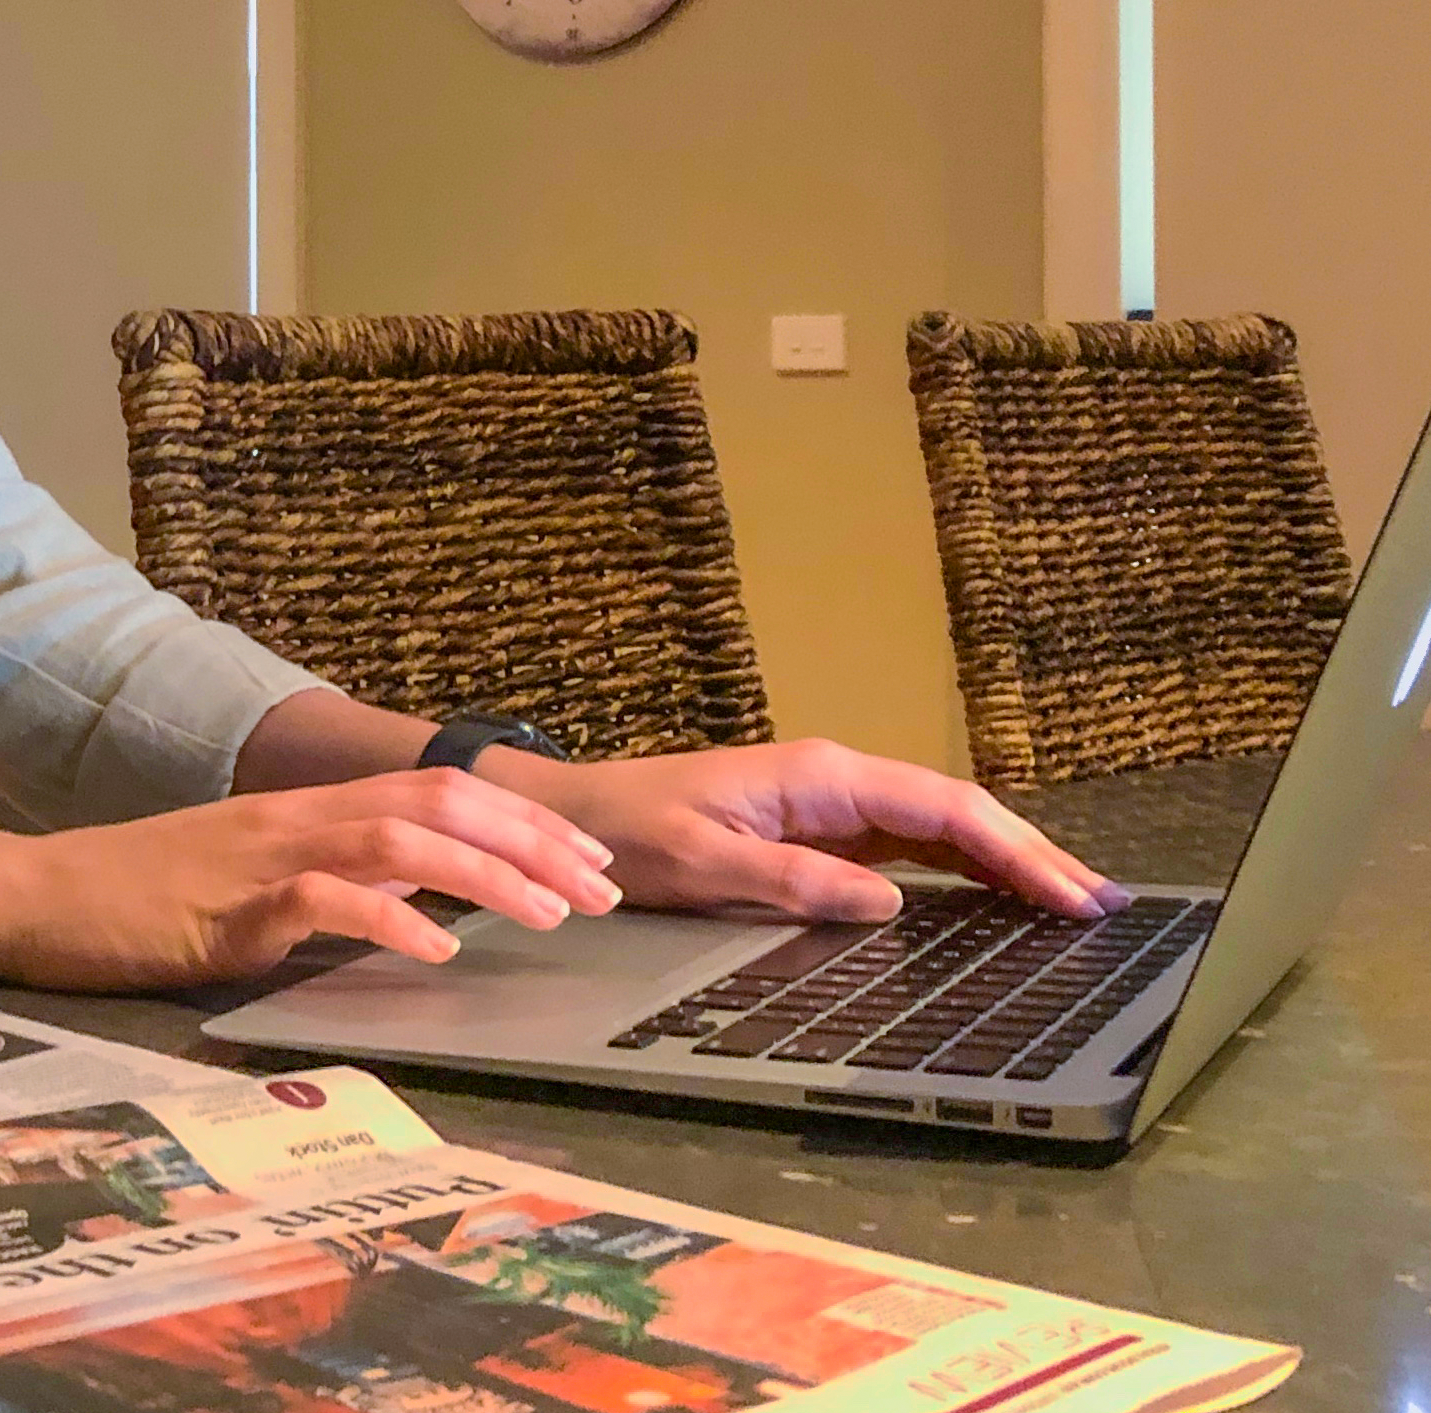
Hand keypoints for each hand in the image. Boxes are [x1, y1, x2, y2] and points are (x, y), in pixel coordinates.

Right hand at [0, 766, 624, 992]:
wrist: (34, 896)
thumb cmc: (138, 899)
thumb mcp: (252, 882)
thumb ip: (330, 884)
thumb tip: (418, 908)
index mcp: (308, 810)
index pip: (438, 789)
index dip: (524, 822)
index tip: (590, 864)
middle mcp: (296, 817)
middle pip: (439, 799)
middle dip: (533, 842)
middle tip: (604, 890)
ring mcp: (263, 856)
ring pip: (398, 838)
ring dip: (485, 876)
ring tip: (548, 915)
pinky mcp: (229, 907)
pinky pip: (323, 901)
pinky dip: (389, 922)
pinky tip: (436, 954)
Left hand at [478, 739, 1131, 922]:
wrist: (579, 817)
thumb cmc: (634, 835)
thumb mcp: (707, 863)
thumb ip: (797, 882)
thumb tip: (892, 903)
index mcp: (822, 778)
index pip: (943, 809)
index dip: (1014, 850)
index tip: (1071, 894)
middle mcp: (838, 782)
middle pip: (958, 814)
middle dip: (1033, 854)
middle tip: (1104, 905)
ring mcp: (832, 806)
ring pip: (942, 830)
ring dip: (1007, 863)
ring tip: (1075, 906)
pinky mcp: (820, 833)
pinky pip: (909, 849)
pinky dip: (961, 872)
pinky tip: (998, 902)